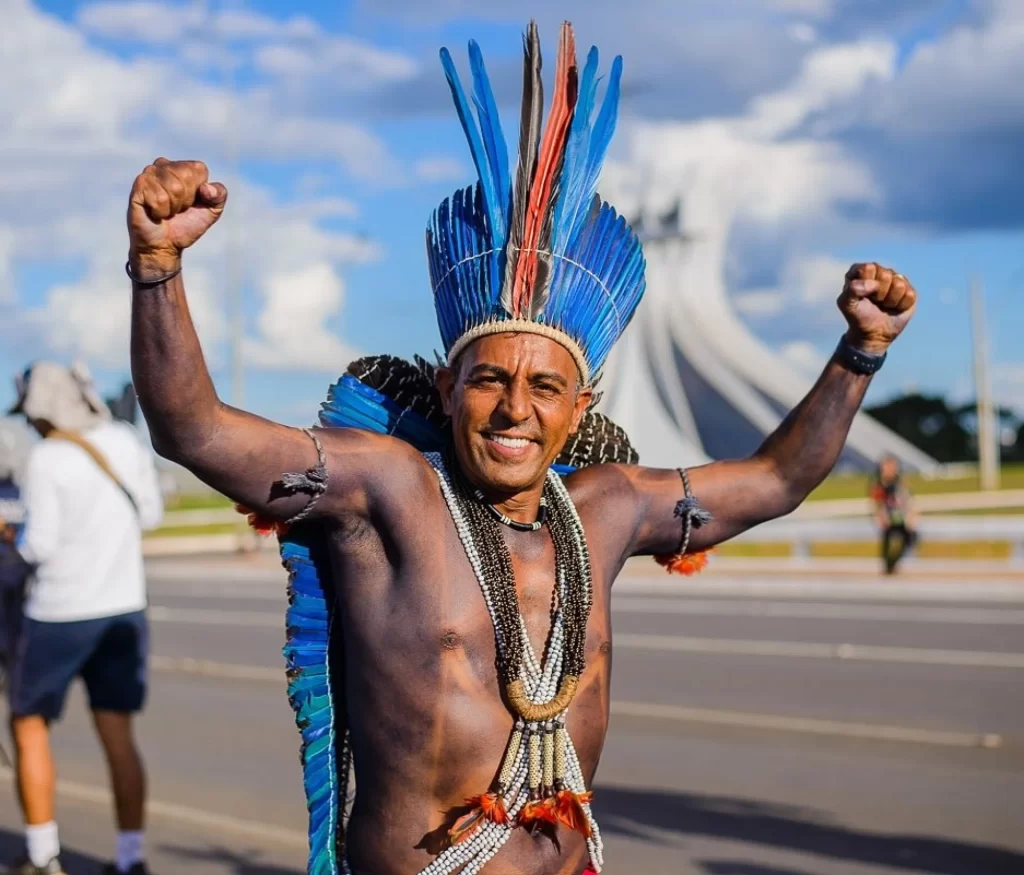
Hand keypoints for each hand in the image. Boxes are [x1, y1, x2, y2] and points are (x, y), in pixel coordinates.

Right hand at [127, 158, 227, 281]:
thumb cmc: (187, 224)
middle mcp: (164, 165)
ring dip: (172, 207)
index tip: (191, 203)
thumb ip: (220, 195)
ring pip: (173, 187)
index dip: (199, 192)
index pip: (199, 169)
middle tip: (177, 209)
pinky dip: (161, 211)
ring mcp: (149, 173)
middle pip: (186, 177)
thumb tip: (206, 187)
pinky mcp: (138, 185)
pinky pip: (159, 197)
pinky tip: (155, 213)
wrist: (164, 245)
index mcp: (184, 167)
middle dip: (186, 200)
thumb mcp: (212, 211)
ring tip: (166, 211)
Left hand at [837, 263, 916, 354]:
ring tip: (883, 305)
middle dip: (878, 293)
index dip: (866, 284)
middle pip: (885, 275)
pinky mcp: (909, 290)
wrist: (872, 334)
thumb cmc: (857, 316)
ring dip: (889, 300)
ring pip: (898, 284)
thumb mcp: (846, 304)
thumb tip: (873, 284)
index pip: (868, 268)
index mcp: (862, 271)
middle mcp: (880, 272)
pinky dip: (900, 305)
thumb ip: (852, 290)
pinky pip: (909, 294)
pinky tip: (894, 308)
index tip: (861, 295)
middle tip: (874, 302)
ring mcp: (896, 280)